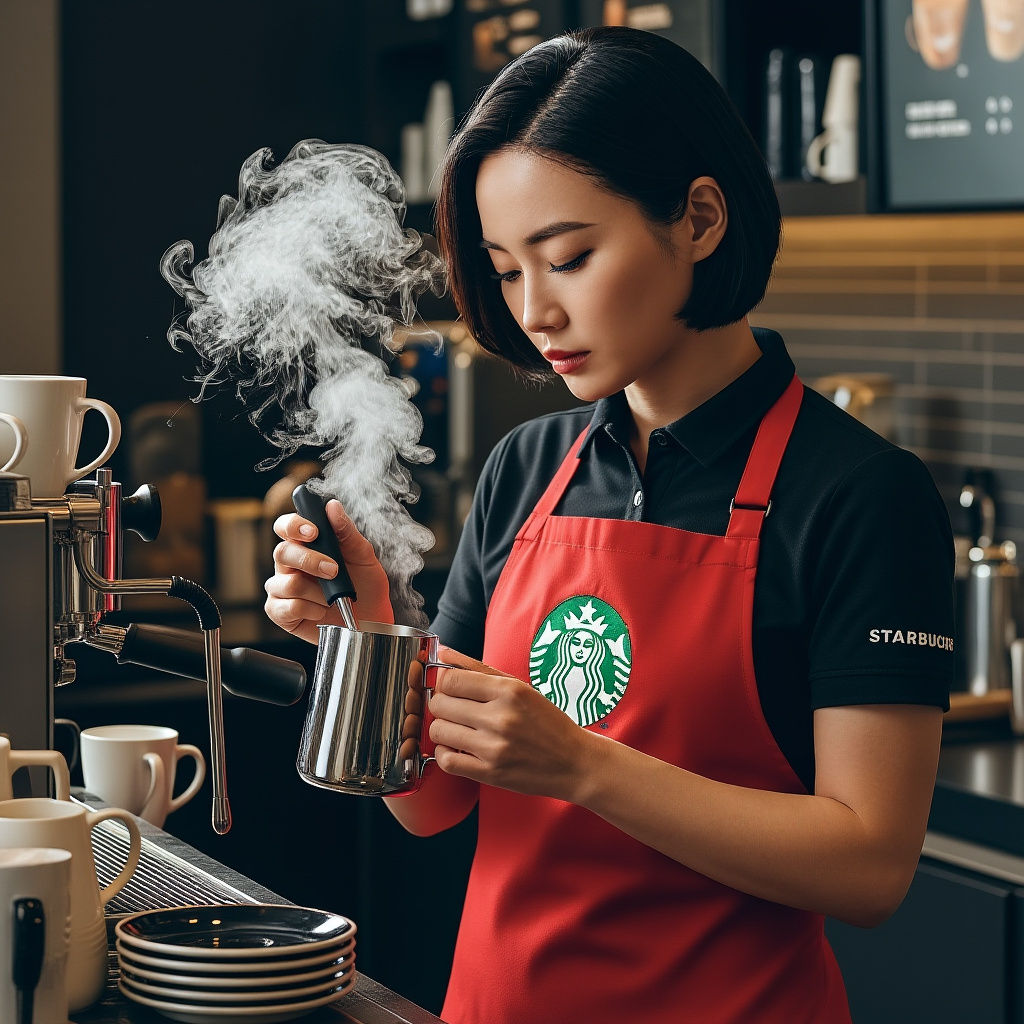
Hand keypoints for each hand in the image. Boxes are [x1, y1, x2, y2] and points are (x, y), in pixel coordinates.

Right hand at [264, 500, 392, 643]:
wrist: (371, 622)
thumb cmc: (366, 587)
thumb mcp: (364, 557)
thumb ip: (347, 532)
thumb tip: (332, 506)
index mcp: (306, 546)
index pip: (286, 526)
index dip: (294, 525)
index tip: (314, 532)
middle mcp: (290, 565)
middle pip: (282, 552)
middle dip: (310, 561)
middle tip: (334, 570)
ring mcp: (282, 588)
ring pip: (286, 582)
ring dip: (316, 592)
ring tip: (332, 598)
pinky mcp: (280, 612)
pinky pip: (285, 607)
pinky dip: (309, 610)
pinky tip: (321, 612)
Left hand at [427, 647, 595, 801]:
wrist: (574, 762)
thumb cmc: (548, 722)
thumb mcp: (520, 687)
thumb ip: (478, 668)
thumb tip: (443, 652)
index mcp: (509, 691)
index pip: (450, 680)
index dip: (443, 683)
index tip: (449, 688)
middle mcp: (500, 717)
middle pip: (440, 704)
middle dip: (441, 704)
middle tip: (454, 709)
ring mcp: (494, 747)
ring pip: (439, 730)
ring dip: (442, 728)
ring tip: (458, 728)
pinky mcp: (490, 773)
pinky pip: (446, 760)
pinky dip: (445, 752)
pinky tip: (459, 747)